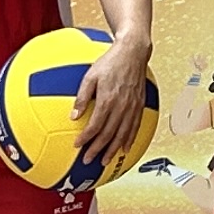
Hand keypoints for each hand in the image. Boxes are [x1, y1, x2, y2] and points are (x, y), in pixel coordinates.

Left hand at [74, 36, 156, 170]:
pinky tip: (125, 148)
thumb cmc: (111, 62)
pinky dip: (130, 140)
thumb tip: (73, 116)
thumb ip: (82, 97)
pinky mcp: (139, 104)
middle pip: (109, 134)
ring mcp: (132, 106)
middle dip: (98, 149)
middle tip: (88, 160)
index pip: (95, 125)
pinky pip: (135, 126)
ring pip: (123, 134)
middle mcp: (121, 106)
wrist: (133, 52)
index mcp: (108, 99)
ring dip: (113, 149)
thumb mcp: (90, 76)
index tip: (77, 146)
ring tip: (105, 160)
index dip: (86, 138)